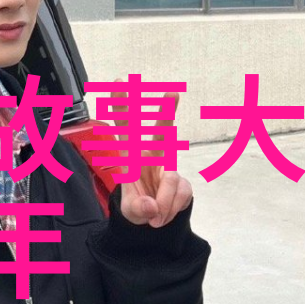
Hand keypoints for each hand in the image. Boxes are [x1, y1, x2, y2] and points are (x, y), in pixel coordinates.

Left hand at [108, 81, 192, 227]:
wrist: (154, 220)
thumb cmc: (136, 207)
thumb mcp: (130, 212)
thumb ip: (138, 209)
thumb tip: (152, 207)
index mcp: (131, 159)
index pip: (125, 129)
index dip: (122, 107)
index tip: (120, 83)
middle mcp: (152, 158)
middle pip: (160, 134)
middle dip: (166, 114)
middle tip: (172, 93)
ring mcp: (169, 170)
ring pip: (171, 181)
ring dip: (162, 204)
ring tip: (153, 217)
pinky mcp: (183, 182)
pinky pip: (180, 195)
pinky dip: (171, 210)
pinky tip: (163, 213)